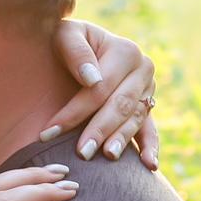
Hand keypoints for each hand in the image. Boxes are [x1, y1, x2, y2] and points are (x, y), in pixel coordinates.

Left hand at [46, 19, 158, 168]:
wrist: (86, 45)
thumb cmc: (69, 41)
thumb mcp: (66, 35)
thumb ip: (75, 51)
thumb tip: (91, 79)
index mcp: (126, 51)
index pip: (98, 89)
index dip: (74, 112)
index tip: (49, 133)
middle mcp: (143, 69)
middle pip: (119, 106)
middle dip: (99, 130)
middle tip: (82, 153)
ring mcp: (149, 90)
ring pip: (134, 119)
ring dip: (122, 140)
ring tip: (108, 156)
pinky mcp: (149, 106)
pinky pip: (151, 129)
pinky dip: (151, 148)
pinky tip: (149, 166)